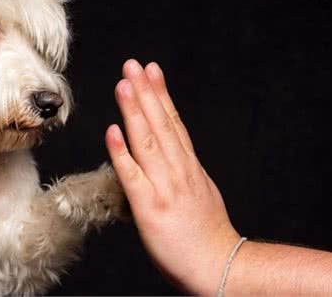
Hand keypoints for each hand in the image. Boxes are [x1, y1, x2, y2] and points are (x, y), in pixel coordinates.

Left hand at [105, 59, 239, 294]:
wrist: (219, 267)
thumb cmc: (207, 234)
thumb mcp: (200, 192)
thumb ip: (183, 171)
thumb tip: (171, 156)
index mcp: (189, 166)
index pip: (173, 122)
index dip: (160, 94)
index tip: (150, 70)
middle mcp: (178, 170)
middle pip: (160, 123)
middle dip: (145, 91)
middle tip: (133, 64)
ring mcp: (164, 187)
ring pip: (147, 141)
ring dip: (135, 110)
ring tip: (124, 84)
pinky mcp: (150, 207)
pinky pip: (132, 176)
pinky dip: (122, 152)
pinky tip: (112, 132)